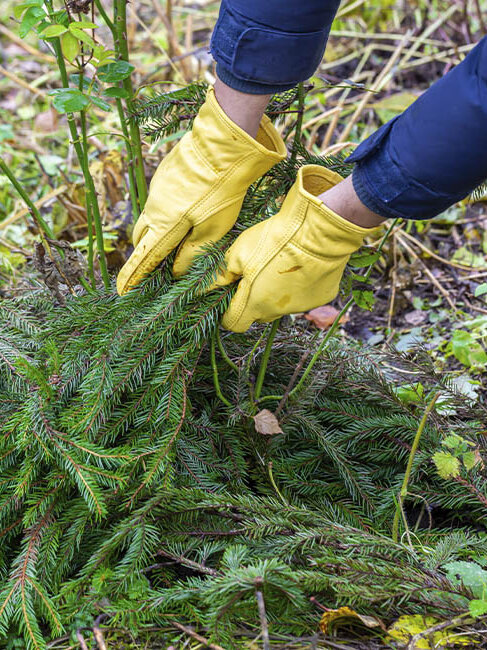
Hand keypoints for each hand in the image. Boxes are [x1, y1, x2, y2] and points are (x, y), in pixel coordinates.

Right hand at [116, 88, 285, 294]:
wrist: (223, 144)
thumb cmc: (221, 191)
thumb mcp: (213, 229)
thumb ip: (192, 253)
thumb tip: (176, 271)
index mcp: (164, 225)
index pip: (144, 258)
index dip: (133, 276)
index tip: (123, 290)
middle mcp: (154, 207)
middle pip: (141, 238)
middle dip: (144, 253)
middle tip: (154, 266)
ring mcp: (157, 188)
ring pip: (150, 217)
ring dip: (156, 231)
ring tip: (173, 239)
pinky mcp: (165, 174)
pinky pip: (159, 200)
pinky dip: (165, 212)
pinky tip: (185, 209)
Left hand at [214, 165, 377, 331]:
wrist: (319, 232)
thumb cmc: (275, 240)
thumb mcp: (239, 252)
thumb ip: (221, 274)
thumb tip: (204, 288)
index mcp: (254, 304)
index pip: (233, 324)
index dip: (228, 313)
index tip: (230, 295)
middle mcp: (277, 312)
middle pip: (258, 315)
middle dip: (252, 301)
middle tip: (254, 275)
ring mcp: (302, 307)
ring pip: (282, 306)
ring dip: (276, 293)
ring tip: (280, 265)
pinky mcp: (321, 298)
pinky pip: (304, 296)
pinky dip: (299, 286)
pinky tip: (301, 266)